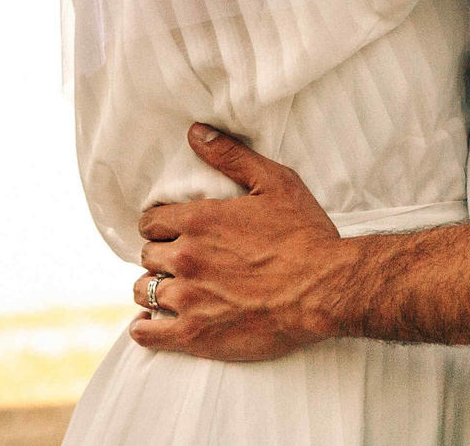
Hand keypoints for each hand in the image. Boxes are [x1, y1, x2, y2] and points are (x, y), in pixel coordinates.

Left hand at [128, 124, 348, 361]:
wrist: (325, 289)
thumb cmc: (304, 235)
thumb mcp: (276, 182)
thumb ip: (232, 156)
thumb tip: (196, 133)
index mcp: (199, 221)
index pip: (151, 222)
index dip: (160, 225)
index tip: (171, 232)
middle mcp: (185, 258)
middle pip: (146, 256)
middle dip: (159, 256)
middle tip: (177, 261)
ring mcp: (187, 298)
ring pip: (144, 291)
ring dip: (153, 289)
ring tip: (168, 291)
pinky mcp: (194, 335)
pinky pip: (148, 333)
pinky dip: (144, 329)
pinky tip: (151, 325)